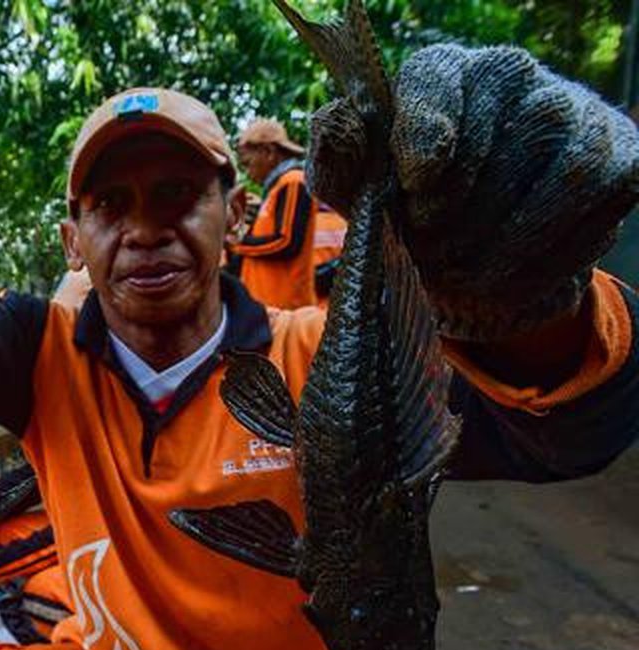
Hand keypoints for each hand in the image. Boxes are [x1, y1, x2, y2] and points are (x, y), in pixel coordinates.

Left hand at [308, 44, 638, 340]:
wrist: (470, 238)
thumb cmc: (405, 199)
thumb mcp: (356, 184)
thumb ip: (339, 153)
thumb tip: (341, 121)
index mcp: (443, 70)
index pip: (434, 81)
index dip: (423, 137)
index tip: (414, 187)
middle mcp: (517, 76)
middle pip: (499, 144)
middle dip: (453, 217)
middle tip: (426, 249)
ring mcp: (577, 115)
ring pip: (556, 184)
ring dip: (500, 245)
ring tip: (457, 271)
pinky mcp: (620, 164)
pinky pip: (593, 219)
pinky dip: (539, 265)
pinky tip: (499, 279)